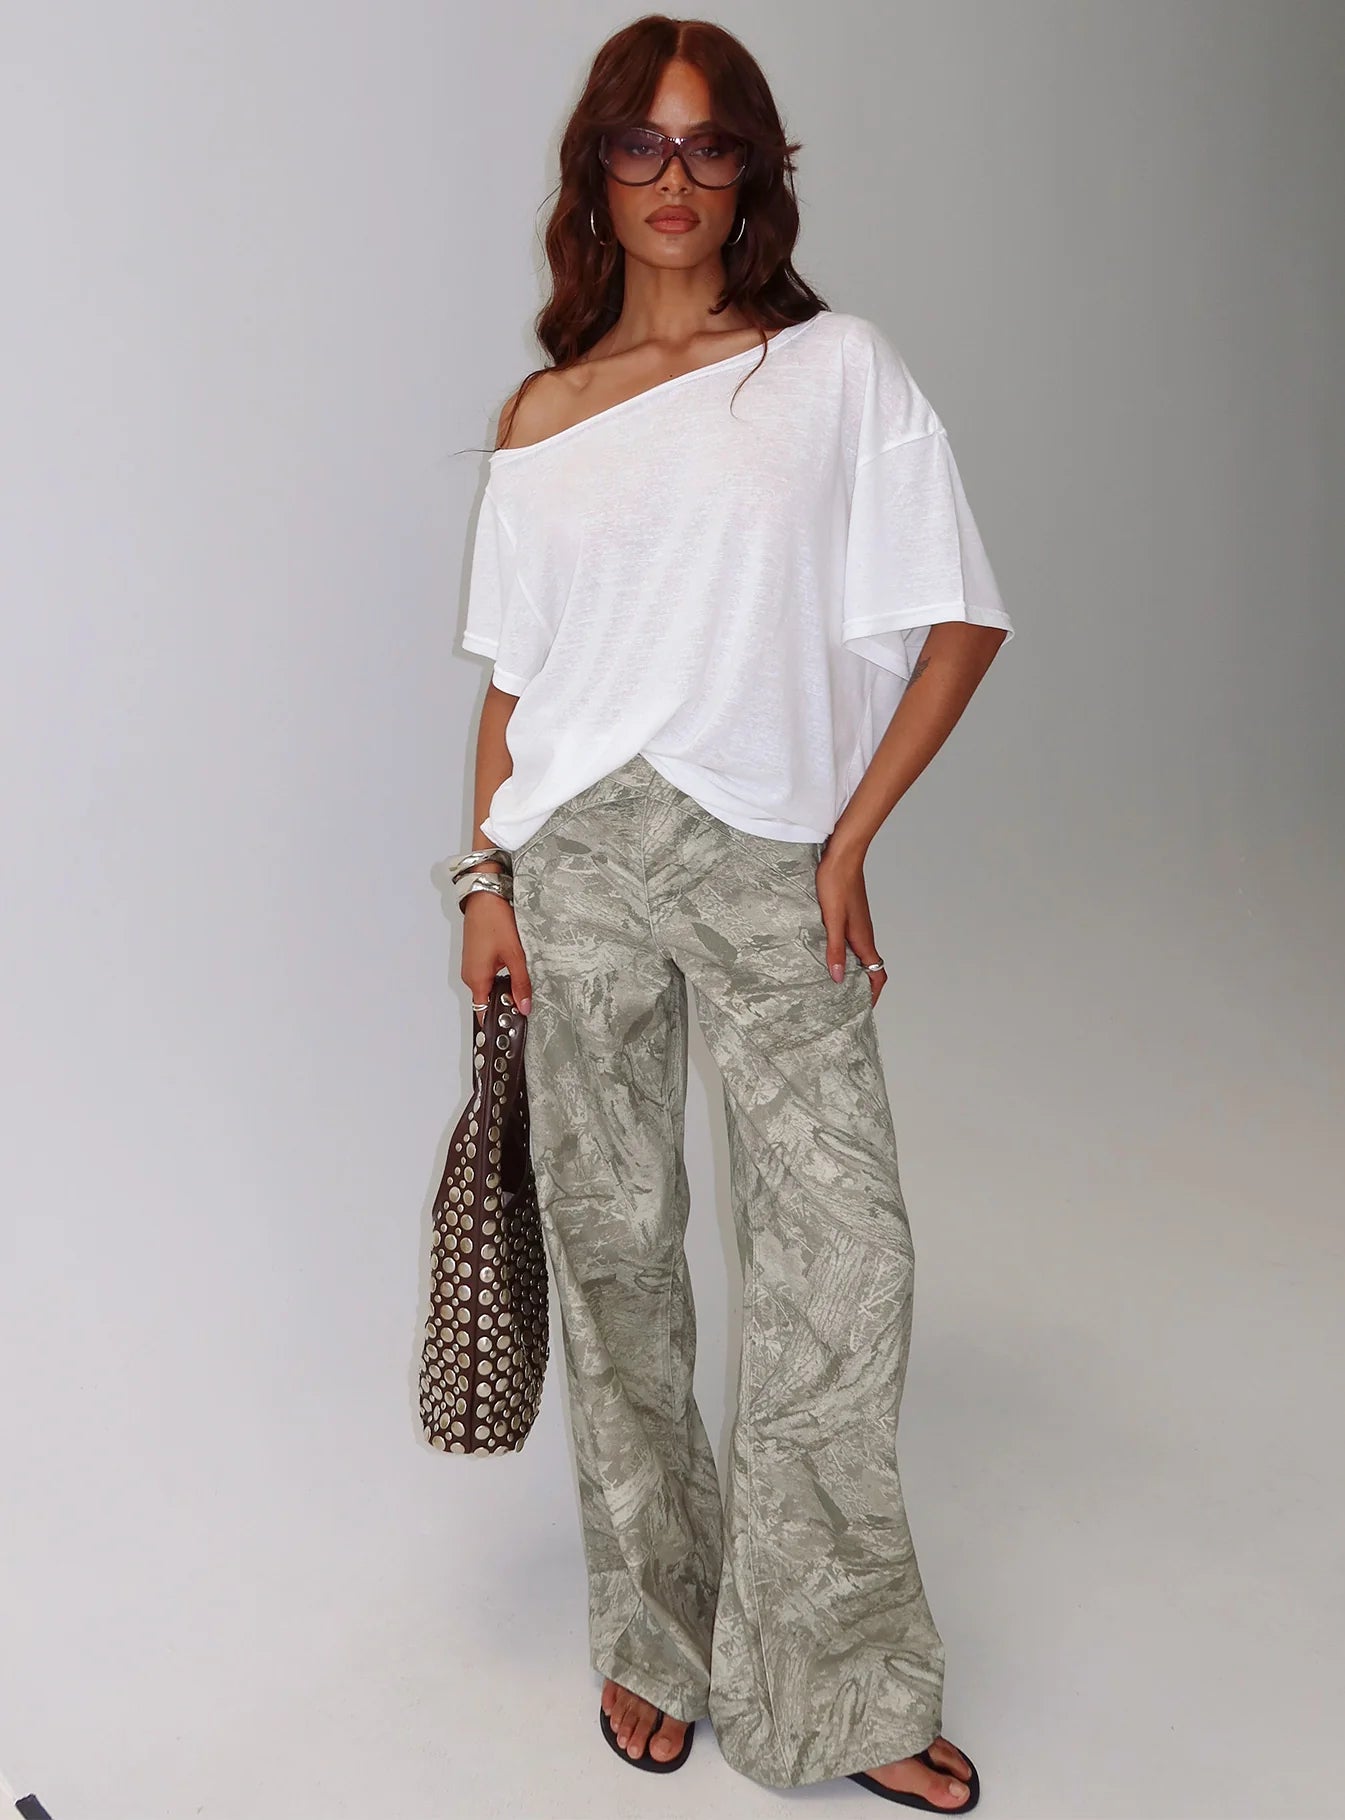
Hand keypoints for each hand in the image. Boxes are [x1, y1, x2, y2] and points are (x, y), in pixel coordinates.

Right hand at [461, 887, 531, 1021]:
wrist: (484, 897)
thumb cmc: (495, 921)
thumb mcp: (515, 954)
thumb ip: (521, 983)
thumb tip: (525, 1007)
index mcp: (476, 979)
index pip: (483, 1013)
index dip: (497, 1022)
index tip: (513, 1026)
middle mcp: (469, 975)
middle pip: (486, 1001)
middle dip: (504, 1005)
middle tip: (525, 1004)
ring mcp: (470, 966)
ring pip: (487, 988)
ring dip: (502, 989)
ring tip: (521, 985)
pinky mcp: (474, 957)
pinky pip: (486, 976)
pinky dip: (498, 978)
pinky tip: (512, 971)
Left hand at [815, 841, 886, 1005]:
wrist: (842, 856)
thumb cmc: (836, 884)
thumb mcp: (832, 920)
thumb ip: (834, 949)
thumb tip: (837, 978)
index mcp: (863, 939)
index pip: (877, 975)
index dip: (873, 994)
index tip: (863, 1008)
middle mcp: (864, 935)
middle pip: (870, 968)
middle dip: (861, 987)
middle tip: (844, 1000)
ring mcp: (858, 925)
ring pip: (860, 955)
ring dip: (852, 970)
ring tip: (833, 982)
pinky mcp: (851, 916)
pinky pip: (852, 942)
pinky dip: (844, 954)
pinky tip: (827, 953)